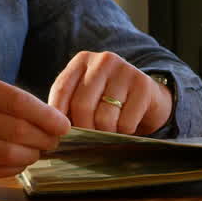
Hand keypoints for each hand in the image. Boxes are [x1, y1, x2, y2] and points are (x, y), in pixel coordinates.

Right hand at [0, 72, 69, 180]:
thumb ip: (12, 100)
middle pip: (17, 131)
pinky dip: (17, 166)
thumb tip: (54, 120)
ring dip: (33, 154)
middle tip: (55, 140)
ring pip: (9, 154)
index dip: (46, 116)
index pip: (18, 102)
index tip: (64, 125)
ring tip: (40, 150)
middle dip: (44, 138)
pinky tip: (22, 160)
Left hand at [48, 51, 172, 134]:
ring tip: (108, 132)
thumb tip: (52, 132)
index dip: (57, 117)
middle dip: (84, 130)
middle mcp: (103, 60)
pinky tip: (126, 126)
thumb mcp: (85, 97)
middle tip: (88, 140)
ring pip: (104, 118)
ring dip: (105, 134)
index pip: (61, 90)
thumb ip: (67, 107)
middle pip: (82, 106)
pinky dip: (124, 133)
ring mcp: (124, 70)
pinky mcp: (143, 85)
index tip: (60, 135)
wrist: (149, 98)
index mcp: (82, 61)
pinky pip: (125, 123)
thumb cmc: (108, 102)